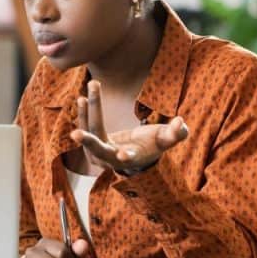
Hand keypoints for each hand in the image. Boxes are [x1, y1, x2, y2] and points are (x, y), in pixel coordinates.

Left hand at [69, 80, 188, 173]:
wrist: (135, 151)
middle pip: (99, 149)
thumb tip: (181, 123)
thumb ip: (175, 134)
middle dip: (88, 140)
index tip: (124, 155)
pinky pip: (86, 127)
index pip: (129, 159)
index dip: (127, 157)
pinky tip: (82, 99)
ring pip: (90, 134)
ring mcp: (98, 152)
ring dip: (85, 115)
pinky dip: (84, 113)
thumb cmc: (153, 144)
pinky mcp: (91, 143)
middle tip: (75, 134)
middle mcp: (111, 159)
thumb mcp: (166, 139)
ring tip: (83, 98)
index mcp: (132, 159)